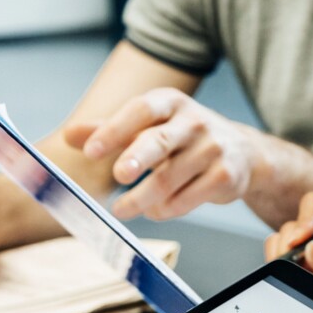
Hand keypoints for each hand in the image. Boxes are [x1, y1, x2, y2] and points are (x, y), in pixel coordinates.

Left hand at [65, 88, 261, 220]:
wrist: (242, 153)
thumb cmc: (183, 137)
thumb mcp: (150, 125)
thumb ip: (111, 129)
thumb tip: (69, 135)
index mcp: (171, 103)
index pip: (140, 111)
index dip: (114, 129)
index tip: (89, 150)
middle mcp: (194, 122)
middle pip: (159, 141)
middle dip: (137, 158)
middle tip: (119, 175)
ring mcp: (212, 149)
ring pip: (169, 179)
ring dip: (141, 199)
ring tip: (122, 210)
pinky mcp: (224, 176)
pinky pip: (187, 199)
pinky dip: (165, 209)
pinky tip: (154, 210)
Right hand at [263, 193, 312, 296]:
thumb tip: (311, 249)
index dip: (304, 219)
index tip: (296, 242)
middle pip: (292, 227)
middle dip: (287, 249)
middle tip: (289, 271)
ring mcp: (306, 248)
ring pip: (279, 243)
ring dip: (281, 262)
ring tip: (293, 281)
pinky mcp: (294, 266)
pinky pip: (275, 262)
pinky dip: (278, 272)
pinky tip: (290, 286)